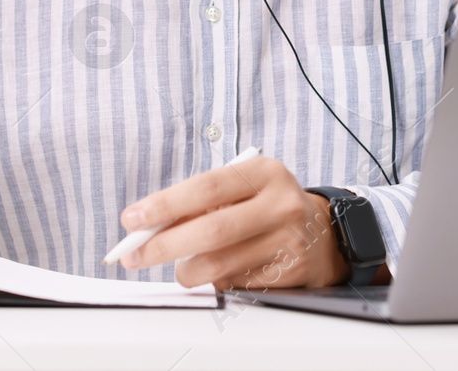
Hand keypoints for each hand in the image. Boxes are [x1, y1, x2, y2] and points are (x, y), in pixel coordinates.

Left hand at [118, 156, 347, 289]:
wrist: (324, 233)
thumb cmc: (267, 205)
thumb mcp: (243, 188)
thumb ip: (202, 202)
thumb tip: (149, 226)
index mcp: (265, 172)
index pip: (207, 187)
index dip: (165, 204)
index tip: (133, 219)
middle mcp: (280, 205)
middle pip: (212, 231)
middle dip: (164, 246)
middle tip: (135, 255)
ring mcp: (288, 241)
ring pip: (220, 266)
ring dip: (188, 271)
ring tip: (184, 266)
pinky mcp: (289, 273)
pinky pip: (236, 284)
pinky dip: (217, 282)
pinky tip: (222, 270)